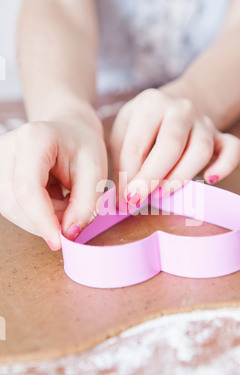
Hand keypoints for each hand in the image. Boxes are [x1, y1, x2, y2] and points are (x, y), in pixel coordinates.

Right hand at [0, 113, 106, 249]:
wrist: (67, 132)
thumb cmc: (83, 147)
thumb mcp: (96, 172)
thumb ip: (86, 204)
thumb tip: (67, 234)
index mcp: (34, 139)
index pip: (28, 189)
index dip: (42, 220)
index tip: (60, 242)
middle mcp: (6, 148)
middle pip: (16, 203)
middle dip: (46, 221)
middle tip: (72, 214)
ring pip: (11, 209)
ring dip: (41, 218)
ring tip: (64, 201)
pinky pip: (11, 207)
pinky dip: (34, 214)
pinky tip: (50, 199)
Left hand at [109, 89, 239, 205]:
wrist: (174, 107)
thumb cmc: (143, 127)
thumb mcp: (124, 133)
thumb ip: (122, 162)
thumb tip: (123, 199)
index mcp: (151, 104)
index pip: (138, 143)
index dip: (129, 175)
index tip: (123, 199)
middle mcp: (180, 109)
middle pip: (171, 144)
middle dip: (152, 177)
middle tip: (138, 200)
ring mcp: (204, 121)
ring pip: (200, 150)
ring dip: (180, 177)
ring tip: (163, 194)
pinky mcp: (221, 135)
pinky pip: (232, 148)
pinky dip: (225, 165)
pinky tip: (210, 179)